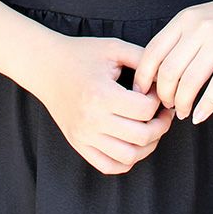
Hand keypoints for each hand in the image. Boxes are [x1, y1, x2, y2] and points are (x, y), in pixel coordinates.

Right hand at [32, 33, 176, 174]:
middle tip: (163, 112)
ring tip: (151, 127)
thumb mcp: (114, 48)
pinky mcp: (78, 144)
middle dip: (161, 124)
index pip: (145, 109)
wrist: (46, 66)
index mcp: (101, 94)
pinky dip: (127, 160)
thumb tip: (166, 78)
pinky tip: (132, 141)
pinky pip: (109, 166)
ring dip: (148, 145)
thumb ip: (143, 59)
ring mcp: (84, 136)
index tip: (155, 90)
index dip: (158, 99)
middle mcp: (92, 120)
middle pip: (142, 136)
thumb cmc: (81, 54)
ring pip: (129, 156)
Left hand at [131, 0, 212, 124]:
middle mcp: (198, 28)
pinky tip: (199, 116)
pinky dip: (205, 106)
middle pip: (168, 70)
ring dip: (182, 104)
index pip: (152, 52)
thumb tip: (156, 71)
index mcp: (184, 19)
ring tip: (182, 112)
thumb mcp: (199, 17)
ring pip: (189, 82)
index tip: (141, 93)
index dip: (143, 77)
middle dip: (163, 95)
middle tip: (167, 106)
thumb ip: (179, 38)